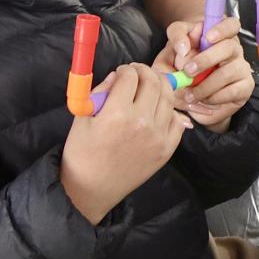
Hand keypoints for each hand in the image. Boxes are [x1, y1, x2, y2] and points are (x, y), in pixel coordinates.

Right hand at [60, 63, 190, 224]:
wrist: (92, 189)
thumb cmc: (81, 153)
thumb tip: (119, 75)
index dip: (127, 69)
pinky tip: (158, 109)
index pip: (131, 77)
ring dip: (160, 86)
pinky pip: (176, 121)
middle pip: (154, 83)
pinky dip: (169, 110)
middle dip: (146, 71)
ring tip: (150, 85)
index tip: (123, 71)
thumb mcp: (82, 117)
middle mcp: (142, 123)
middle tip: (139, 72)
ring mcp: (158, 136)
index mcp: (117, 114)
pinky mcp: (167, 149)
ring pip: (168, 98)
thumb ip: (101, 92)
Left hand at [156, 17, 252, 132]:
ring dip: (207, 84)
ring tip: (190, 93)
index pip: (230, 24)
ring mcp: (241, 66)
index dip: (221, 29)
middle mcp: (233, 49)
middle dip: (207, 59)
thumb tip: (184, 48)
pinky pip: (233, 90)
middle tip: (188, 71)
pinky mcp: (245, 85)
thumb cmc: (181, 69)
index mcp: (218, 36)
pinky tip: (204, 99)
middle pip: (229, 46)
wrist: (192, 95)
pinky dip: (215, 97)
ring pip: (230, 70)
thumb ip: (175, 43)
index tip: (206, 37)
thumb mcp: (170, 52)